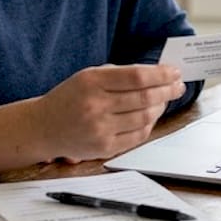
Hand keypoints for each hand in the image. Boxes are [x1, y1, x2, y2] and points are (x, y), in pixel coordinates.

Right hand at [35, 64, 184, 162]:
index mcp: (92, 82)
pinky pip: (138, 136)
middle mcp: (96, 105)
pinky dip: (149, 124)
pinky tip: (152, 116)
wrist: (43, 128)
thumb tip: (155, 74)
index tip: (174, 72)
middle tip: (177, 85)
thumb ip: (118, 75)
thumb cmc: (69, 99)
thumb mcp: (87, 77)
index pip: (136, 77)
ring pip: (144, 117)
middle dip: (167, 90)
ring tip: (165, 99)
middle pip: (145, 98)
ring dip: (160, 107)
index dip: (161, 74)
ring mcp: (100, 129)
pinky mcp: (104, 148)